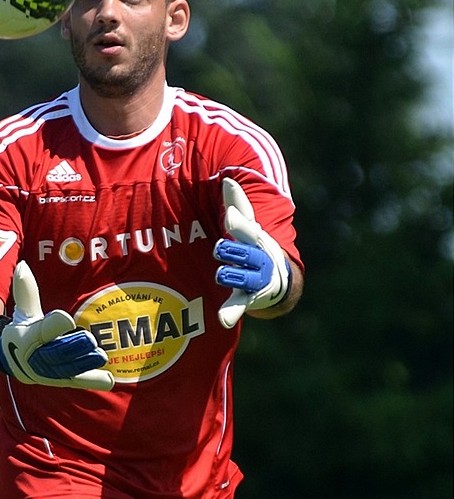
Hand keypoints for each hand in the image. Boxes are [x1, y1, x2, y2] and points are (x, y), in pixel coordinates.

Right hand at [0, 262, 113, 389]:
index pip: (42, 331)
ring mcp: (49, 371)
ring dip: (84, 363)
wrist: (12, 358)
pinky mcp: (61, 379)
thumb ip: (26, 289)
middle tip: (90, 340)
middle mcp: (36, 357)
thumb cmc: (23, 326)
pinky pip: (77, 380)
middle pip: (56, 352)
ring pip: (67, 368)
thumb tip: (23, 266)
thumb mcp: (23, 309)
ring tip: (101, 355)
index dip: (54, 325)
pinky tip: (109, 379)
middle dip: (73, 347)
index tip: (67, 318)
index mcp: (27, 337)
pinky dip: (92, 380)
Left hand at [214, 178, 289, 328]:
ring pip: (236, 275)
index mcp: (256, 238)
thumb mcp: (249, 225)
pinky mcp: (248, 297)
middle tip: (221, 248)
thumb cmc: (255, 246)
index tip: (229, 215)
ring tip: (223, 272)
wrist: (277, 280)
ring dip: (228, 273)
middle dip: (227, 249)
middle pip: (237, 251)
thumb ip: (237, 204)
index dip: (238, 222)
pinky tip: (223, 319)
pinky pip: (238, 304)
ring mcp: (254, 278)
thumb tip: (228, 178)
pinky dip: (231, 311)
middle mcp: (258, 258)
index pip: (247, 228)